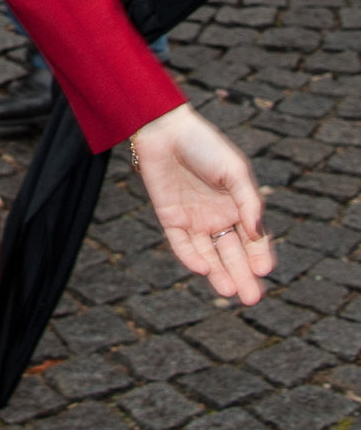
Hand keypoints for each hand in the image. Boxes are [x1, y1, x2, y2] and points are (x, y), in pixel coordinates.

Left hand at [132, 103, 273, 302]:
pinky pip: (181, 243)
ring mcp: (194, 218)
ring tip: (229, 292)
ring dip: (219, 273)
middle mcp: (217, 215)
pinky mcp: (170, 217)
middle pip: (233, 252)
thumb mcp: (234, 171)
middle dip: (243, 275)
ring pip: (209, 253)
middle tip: (252, 299)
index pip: (254, 238)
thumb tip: (257, 233)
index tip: (264, 271)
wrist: (165, 130)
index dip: (260, 254)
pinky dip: (191, 257)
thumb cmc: (205, 145)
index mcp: (238, 204)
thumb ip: (248, 202)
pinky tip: (204, 268)